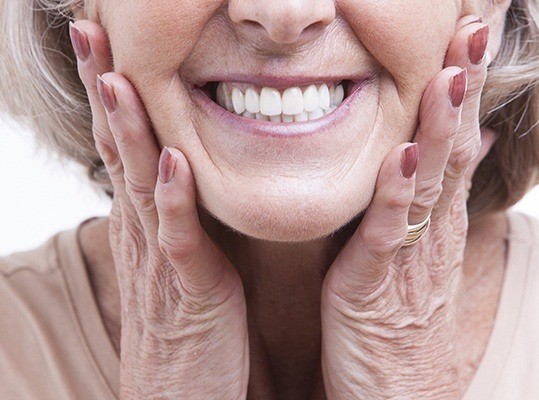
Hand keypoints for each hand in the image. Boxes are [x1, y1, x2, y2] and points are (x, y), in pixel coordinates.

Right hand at [69, 20, 248, 398]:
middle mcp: (143, 232)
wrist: (180, 395)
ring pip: (139, 184)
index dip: (112, 93)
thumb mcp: (177, 257)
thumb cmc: (185, 323)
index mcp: (146, 221)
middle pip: (118, 150)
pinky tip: (170, 161)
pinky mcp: (189, 291)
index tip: (107, 43)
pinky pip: (178, 239)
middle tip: (91, 32)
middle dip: (105, 89)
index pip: (123, 145)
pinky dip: (173, 200)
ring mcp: (161, 260)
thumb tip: (177, 170)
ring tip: (117, 77)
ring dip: (127, 131)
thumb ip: (176, 214)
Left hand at [321, 16, 493, 398]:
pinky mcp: (375, 286)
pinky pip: (388, 235)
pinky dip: (397, 194)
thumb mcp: (423, 252)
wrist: (397, 394)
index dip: (462, 89)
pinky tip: (404, 156)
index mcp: (435, 221)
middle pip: (451, 150)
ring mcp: (408, 257)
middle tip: (475, 28)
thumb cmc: (401, 319)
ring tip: (451, 75)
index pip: (454, 142)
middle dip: (461, 89)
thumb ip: (436, 200)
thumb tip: (464, 148)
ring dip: (441, 128)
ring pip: (429, 183)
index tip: (469, 36)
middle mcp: (430, 232)